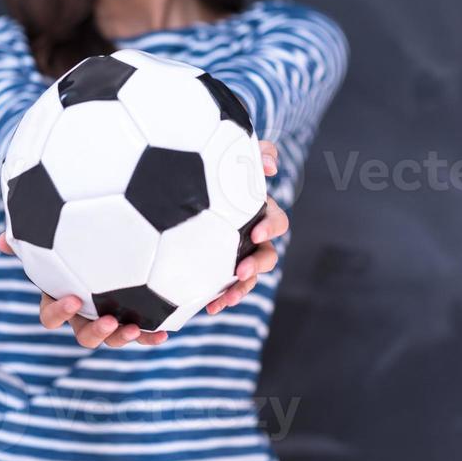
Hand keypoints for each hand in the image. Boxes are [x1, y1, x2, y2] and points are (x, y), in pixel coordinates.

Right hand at [0, 232, 168, 348]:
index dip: (58, 313)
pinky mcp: (132, 319)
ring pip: (112, 338)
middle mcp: (84, 315)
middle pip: (84, 335)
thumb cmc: (69, 243)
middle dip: (95, 332)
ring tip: (137, 329)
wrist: (107, 242)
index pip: (50, 317)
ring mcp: (108, 319)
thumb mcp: (51, 239)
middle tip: (109, 321)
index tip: (71, 299)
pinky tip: (166, 334)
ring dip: (123, 338)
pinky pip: (142, 332)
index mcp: (61, 300)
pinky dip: (152, 336)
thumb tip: (3, 239)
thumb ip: (28, 241)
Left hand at [204, 139, 289, 315]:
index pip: (276, 222)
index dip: (270, 229)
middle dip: (257, 265)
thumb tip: (272, 165)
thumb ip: (257, 152)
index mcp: (258, 213)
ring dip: (241, 289)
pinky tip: (210, 307)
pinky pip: (226, 287)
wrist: (185, 178)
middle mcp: (252, 237)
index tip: (255, 234)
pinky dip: (222, 297)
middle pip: (268, 256)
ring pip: (249, 277)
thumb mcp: (234, 153)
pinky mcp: (221, 268)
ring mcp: (238, 255)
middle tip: (240, 270)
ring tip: (226, 298)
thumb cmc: (215, 165)